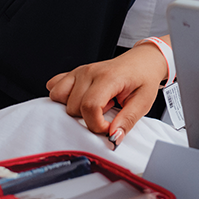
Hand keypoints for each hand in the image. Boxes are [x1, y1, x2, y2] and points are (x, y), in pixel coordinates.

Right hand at [46, 42, 166, 141]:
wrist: (143, 60)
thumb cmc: (143, 78)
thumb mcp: (143, 102)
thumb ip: (128, 121)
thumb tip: (114, 138)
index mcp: (108, 77)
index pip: (90, 107)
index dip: (97, 124)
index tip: (109, 127)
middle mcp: (90, 72)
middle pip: (73, 107)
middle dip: (88, 119)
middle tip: (107, 112)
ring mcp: (80, 72)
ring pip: (58, 98)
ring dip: (74, 109)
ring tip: (95, 104)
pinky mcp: (74, 73)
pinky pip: (54, 88)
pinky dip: (62, 98)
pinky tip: (80, 99)